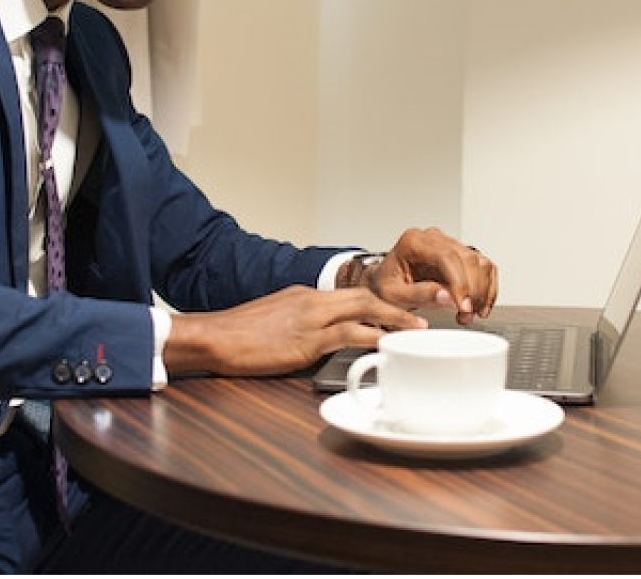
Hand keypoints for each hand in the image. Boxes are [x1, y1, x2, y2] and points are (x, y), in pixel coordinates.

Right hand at [164, 284, 426, 377]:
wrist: (212, 336)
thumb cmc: (238, 334)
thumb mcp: (275, 322)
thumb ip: (302, 327)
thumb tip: (323, 343)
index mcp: (306, 296)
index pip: (353, 295)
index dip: (384, 301)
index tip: (406, 309)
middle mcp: (312, 302)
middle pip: (366, 296)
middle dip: (401, 302)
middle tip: (428, 308)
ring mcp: (309, 319)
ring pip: (363, 311)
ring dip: (395, 319)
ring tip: (418, 330)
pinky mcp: (305, 341)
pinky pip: (346, 336)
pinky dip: (371, 339)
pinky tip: (387, 346)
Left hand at [367, 228, 497, 325]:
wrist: (382, 285)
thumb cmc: (383, 287)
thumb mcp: (393, 295)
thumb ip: (419, 295)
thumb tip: (447, 296)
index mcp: (413, 242)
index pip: (446, 256)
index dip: (459, 282)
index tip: (463, 305)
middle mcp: (432, 239)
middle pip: (466, 259)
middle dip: (472, 291)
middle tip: (466, 315)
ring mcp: (448, 245)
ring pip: (479, 262)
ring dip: (482, 292)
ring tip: (469, 314)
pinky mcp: (459, 256)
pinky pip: (483, 268)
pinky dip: (487, 288)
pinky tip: (481, 306)